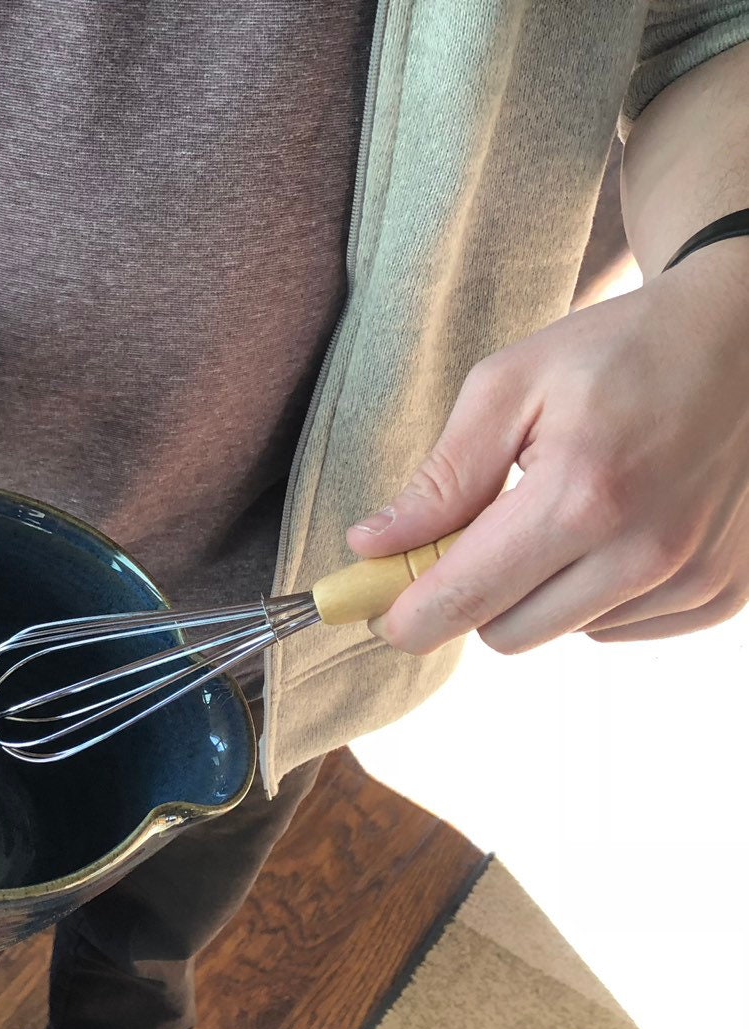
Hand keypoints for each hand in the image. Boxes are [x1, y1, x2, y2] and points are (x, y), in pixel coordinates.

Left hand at [346, 243, 748, 655]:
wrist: (743, 339)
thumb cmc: (614, 353)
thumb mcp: (508, 388)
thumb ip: (440, 478)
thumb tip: (371, 547)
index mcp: (582, 494)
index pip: (466, 599)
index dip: (406, 616)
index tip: (374, 610)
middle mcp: (645, 551)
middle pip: (506, 634)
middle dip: (472, 596)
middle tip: (472, 538)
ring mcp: (692, 577)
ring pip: (559, 633)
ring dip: (536, 592)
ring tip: (559, 513)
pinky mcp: (722, 592)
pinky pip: (616, 629)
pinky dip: (594, 596)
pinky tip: (610, 531)